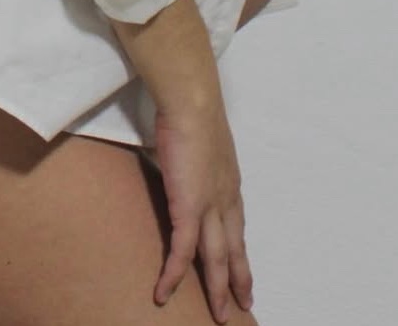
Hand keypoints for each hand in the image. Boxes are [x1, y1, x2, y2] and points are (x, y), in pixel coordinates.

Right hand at [152, 99, 253, 321]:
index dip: (240, 249)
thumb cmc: (193, 112)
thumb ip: (198, 157)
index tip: (244, 269)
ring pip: (215, 258)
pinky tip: (163, 293)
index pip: (237, 225)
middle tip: (243, 302)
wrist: (192, 104)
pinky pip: (181, 251)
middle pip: (234, 248)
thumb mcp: (202, 140)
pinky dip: (173, 274)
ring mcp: (209, 206)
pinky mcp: (188, 208)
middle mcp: (226, 199)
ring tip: (220, 315)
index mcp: (229, 182)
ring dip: (217, 288)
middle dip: (238, 278)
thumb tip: (186, 157)